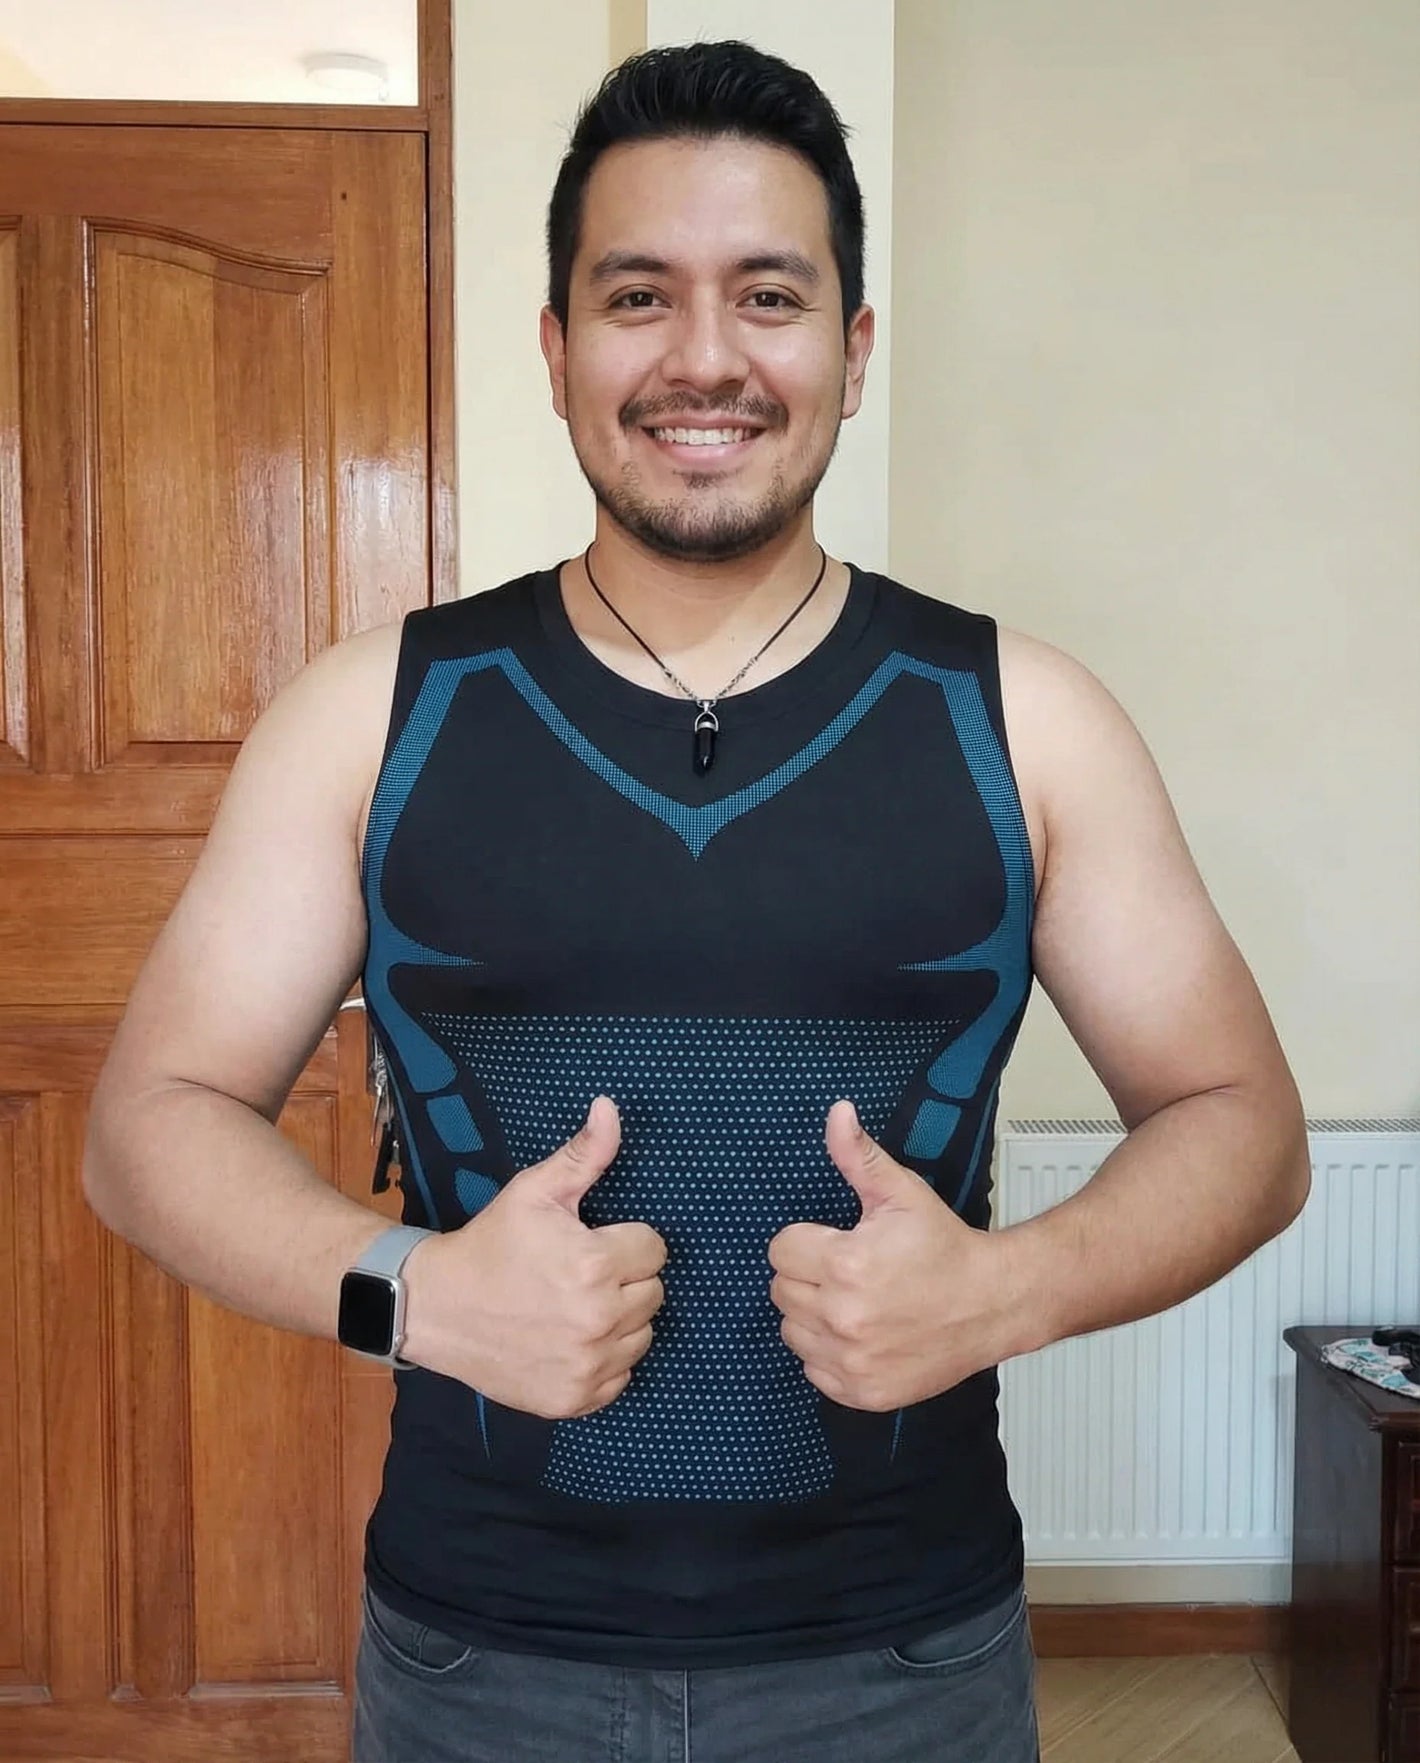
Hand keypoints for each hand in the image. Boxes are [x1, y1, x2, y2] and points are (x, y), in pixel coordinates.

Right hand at [401, 1096, 666, 1418]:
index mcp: (596, 1265)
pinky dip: (604, 1361)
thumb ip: (584, 1154)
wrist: (435, 1307)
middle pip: (654, 1293)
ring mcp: (588, 1365)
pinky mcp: (575, 1398)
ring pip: (643, 1336)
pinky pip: (621, 1377)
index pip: (655, 1249)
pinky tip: (570, 1340)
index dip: (625, 1241)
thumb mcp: (534, 1191)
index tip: (591, 1243)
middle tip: (579, 1274)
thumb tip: (611, 1107)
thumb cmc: (490, 1243)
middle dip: (625, 1279)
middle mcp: (599, 1320)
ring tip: (574, 1305)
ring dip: (620, 1321)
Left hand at [767, 1100, 1019, 1410]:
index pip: (780, 1250)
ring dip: (813, 1316)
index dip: (806, 1241)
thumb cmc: (945, 1247)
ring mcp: (851, 1361)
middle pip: (781, 1291)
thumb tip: (836, 1113)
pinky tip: (862, 1335)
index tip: (838, 1242)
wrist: (992, 1304)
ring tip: (855, 1302)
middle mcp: (842, 1317)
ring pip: (792, 1331)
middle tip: (851, 1271)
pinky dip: (829, 1354)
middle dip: (809, 1276)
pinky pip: (813, 1370)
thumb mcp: (902, 1193)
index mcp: (845, 1264)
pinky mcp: (862, 1392)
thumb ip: (859, 1155)